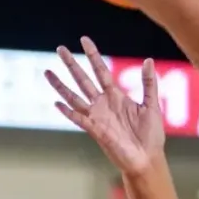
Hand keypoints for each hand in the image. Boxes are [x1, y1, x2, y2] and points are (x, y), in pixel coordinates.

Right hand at [44, 36, 165, 175]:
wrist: (147, 159)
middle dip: (72, 64)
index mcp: (116, 96)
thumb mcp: (152, 105)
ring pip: (74, 97)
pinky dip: (68, 111)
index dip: (93, 55)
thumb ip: (149, 84)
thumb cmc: (151, 135)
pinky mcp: (96, 131)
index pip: (100, 70)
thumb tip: (148, 60)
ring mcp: (97, 117)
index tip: (84, 39)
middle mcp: (103, 104)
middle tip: (60, 48)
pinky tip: (57, 103)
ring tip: (47, 72)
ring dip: (61, 86)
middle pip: (83, 79)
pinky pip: (79, 119)